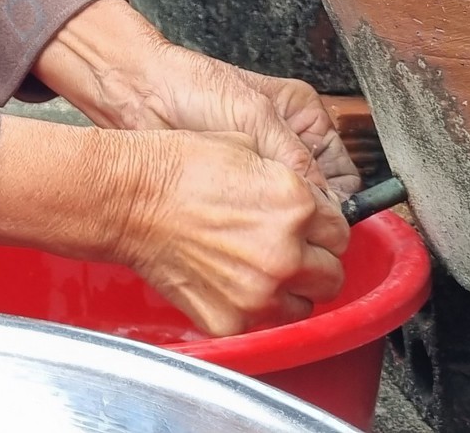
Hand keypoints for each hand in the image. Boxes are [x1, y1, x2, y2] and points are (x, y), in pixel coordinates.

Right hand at [0, 120, 348, 336]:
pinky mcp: (231, 318)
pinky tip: (229, 278)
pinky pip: (262, 322)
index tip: (309, 227)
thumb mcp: (247, 148)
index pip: (342, 231)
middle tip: (288, 248)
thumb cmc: (177, 167)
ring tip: (258, 266)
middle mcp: (285, 253)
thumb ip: (291, 180)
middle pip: (331, 274)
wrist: (127, 198)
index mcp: (297, 205)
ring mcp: (258, 291)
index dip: (323, 226)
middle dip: (315, 260)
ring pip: (304, 305)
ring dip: (289, 288)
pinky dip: (251, 306)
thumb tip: (312, 201)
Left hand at [34, 0, 359, 198]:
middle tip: (289, 235)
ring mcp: (260, 173)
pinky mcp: (233, 193)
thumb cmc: (193, 87)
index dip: (334, 206)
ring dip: (276, 228)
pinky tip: (238, 229)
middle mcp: (288, 149)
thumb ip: (292, 156)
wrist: (139, 93)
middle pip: (317, 204)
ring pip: (286, 218)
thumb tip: (324, 204)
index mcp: (306, 121)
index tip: (321, 229)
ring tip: (259, 230)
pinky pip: (255, 221)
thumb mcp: (253, 114)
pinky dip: (251, 230)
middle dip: (306, 221)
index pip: (341, 177)